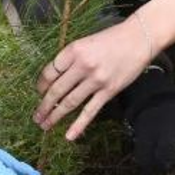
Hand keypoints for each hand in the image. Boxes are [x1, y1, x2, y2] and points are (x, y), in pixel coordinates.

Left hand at [36, 16, 157, 140]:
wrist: (139, 38)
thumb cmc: (112, 38)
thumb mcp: (86, 42)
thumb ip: (72, 58)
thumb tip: (56, 77)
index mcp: (74, 50)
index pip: (50, 72)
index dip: (41, 85)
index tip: (39, 92)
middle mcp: (83, 66)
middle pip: (57, 90)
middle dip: (43, 106)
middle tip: (36, 117)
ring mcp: (96, 80)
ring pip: (70, 102)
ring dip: (55, 116)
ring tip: (45, 125)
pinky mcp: (109, 91)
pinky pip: (90, 111)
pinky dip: (78, 125)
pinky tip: (69, 136)